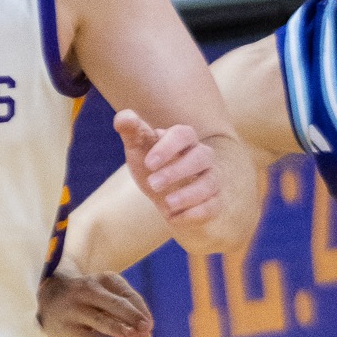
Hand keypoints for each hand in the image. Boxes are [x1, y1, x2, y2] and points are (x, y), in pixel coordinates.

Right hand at [37, 271, 152, 336]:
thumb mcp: (105, 296)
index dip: (140, 310)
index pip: (127, 295)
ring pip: (102, 320)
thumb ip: (126, 312)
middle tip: (147, 329)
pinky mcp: (69, 329)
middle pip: (115, 304)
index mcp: (103, 280)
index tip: (149, 325)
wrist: (47, 298)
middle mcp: (88, 291)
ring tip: (134, 336)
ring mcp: (77, 310)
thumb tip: (147, 334)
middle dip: (133, 316)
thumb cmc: (87, 298)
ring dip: (119, 328)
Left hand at [113, 109, 227, 248]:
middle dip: (177, 171)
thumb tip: (123, 118)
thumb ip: (131, 131)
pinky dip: (196, 213)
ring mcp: (211, 179)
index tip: (148, 163)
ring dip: (189, 194)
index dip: (168, 147)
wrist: (163, 195)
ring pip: (210, 183)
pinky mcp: (213, 202)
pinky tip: (174, 218)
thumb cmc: (151, 165)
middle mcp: (202, 156)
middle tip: (152, 184)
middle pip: (202, 156)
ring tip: (167, 204)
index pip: (184, 134)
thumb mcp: (138, 147)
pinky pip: (213, 206)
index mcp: (184, 139)